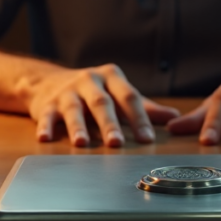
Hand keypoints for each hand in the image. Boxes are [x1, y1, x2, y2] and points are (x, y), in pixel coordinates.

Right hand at [27, 63, 179, 146]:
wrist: (48, 81)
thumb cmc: (93, 92)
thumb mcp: (119, 94)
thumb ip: (145, 107)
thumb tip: (175, 117)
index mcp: (111, 77)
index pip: (129, 97)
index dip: (139, 118)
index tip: (147, 138)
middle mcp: (89, 81)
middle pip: (101, 103)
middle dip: (109, 124)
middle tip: (116, 143)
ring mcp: (67, 92)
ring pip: (74, 109)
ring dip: (78, 127)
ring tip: (82, 143)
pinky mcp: (47, 104)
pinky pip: (46, 116)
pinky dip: (46, 127)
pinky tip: (45, 139)